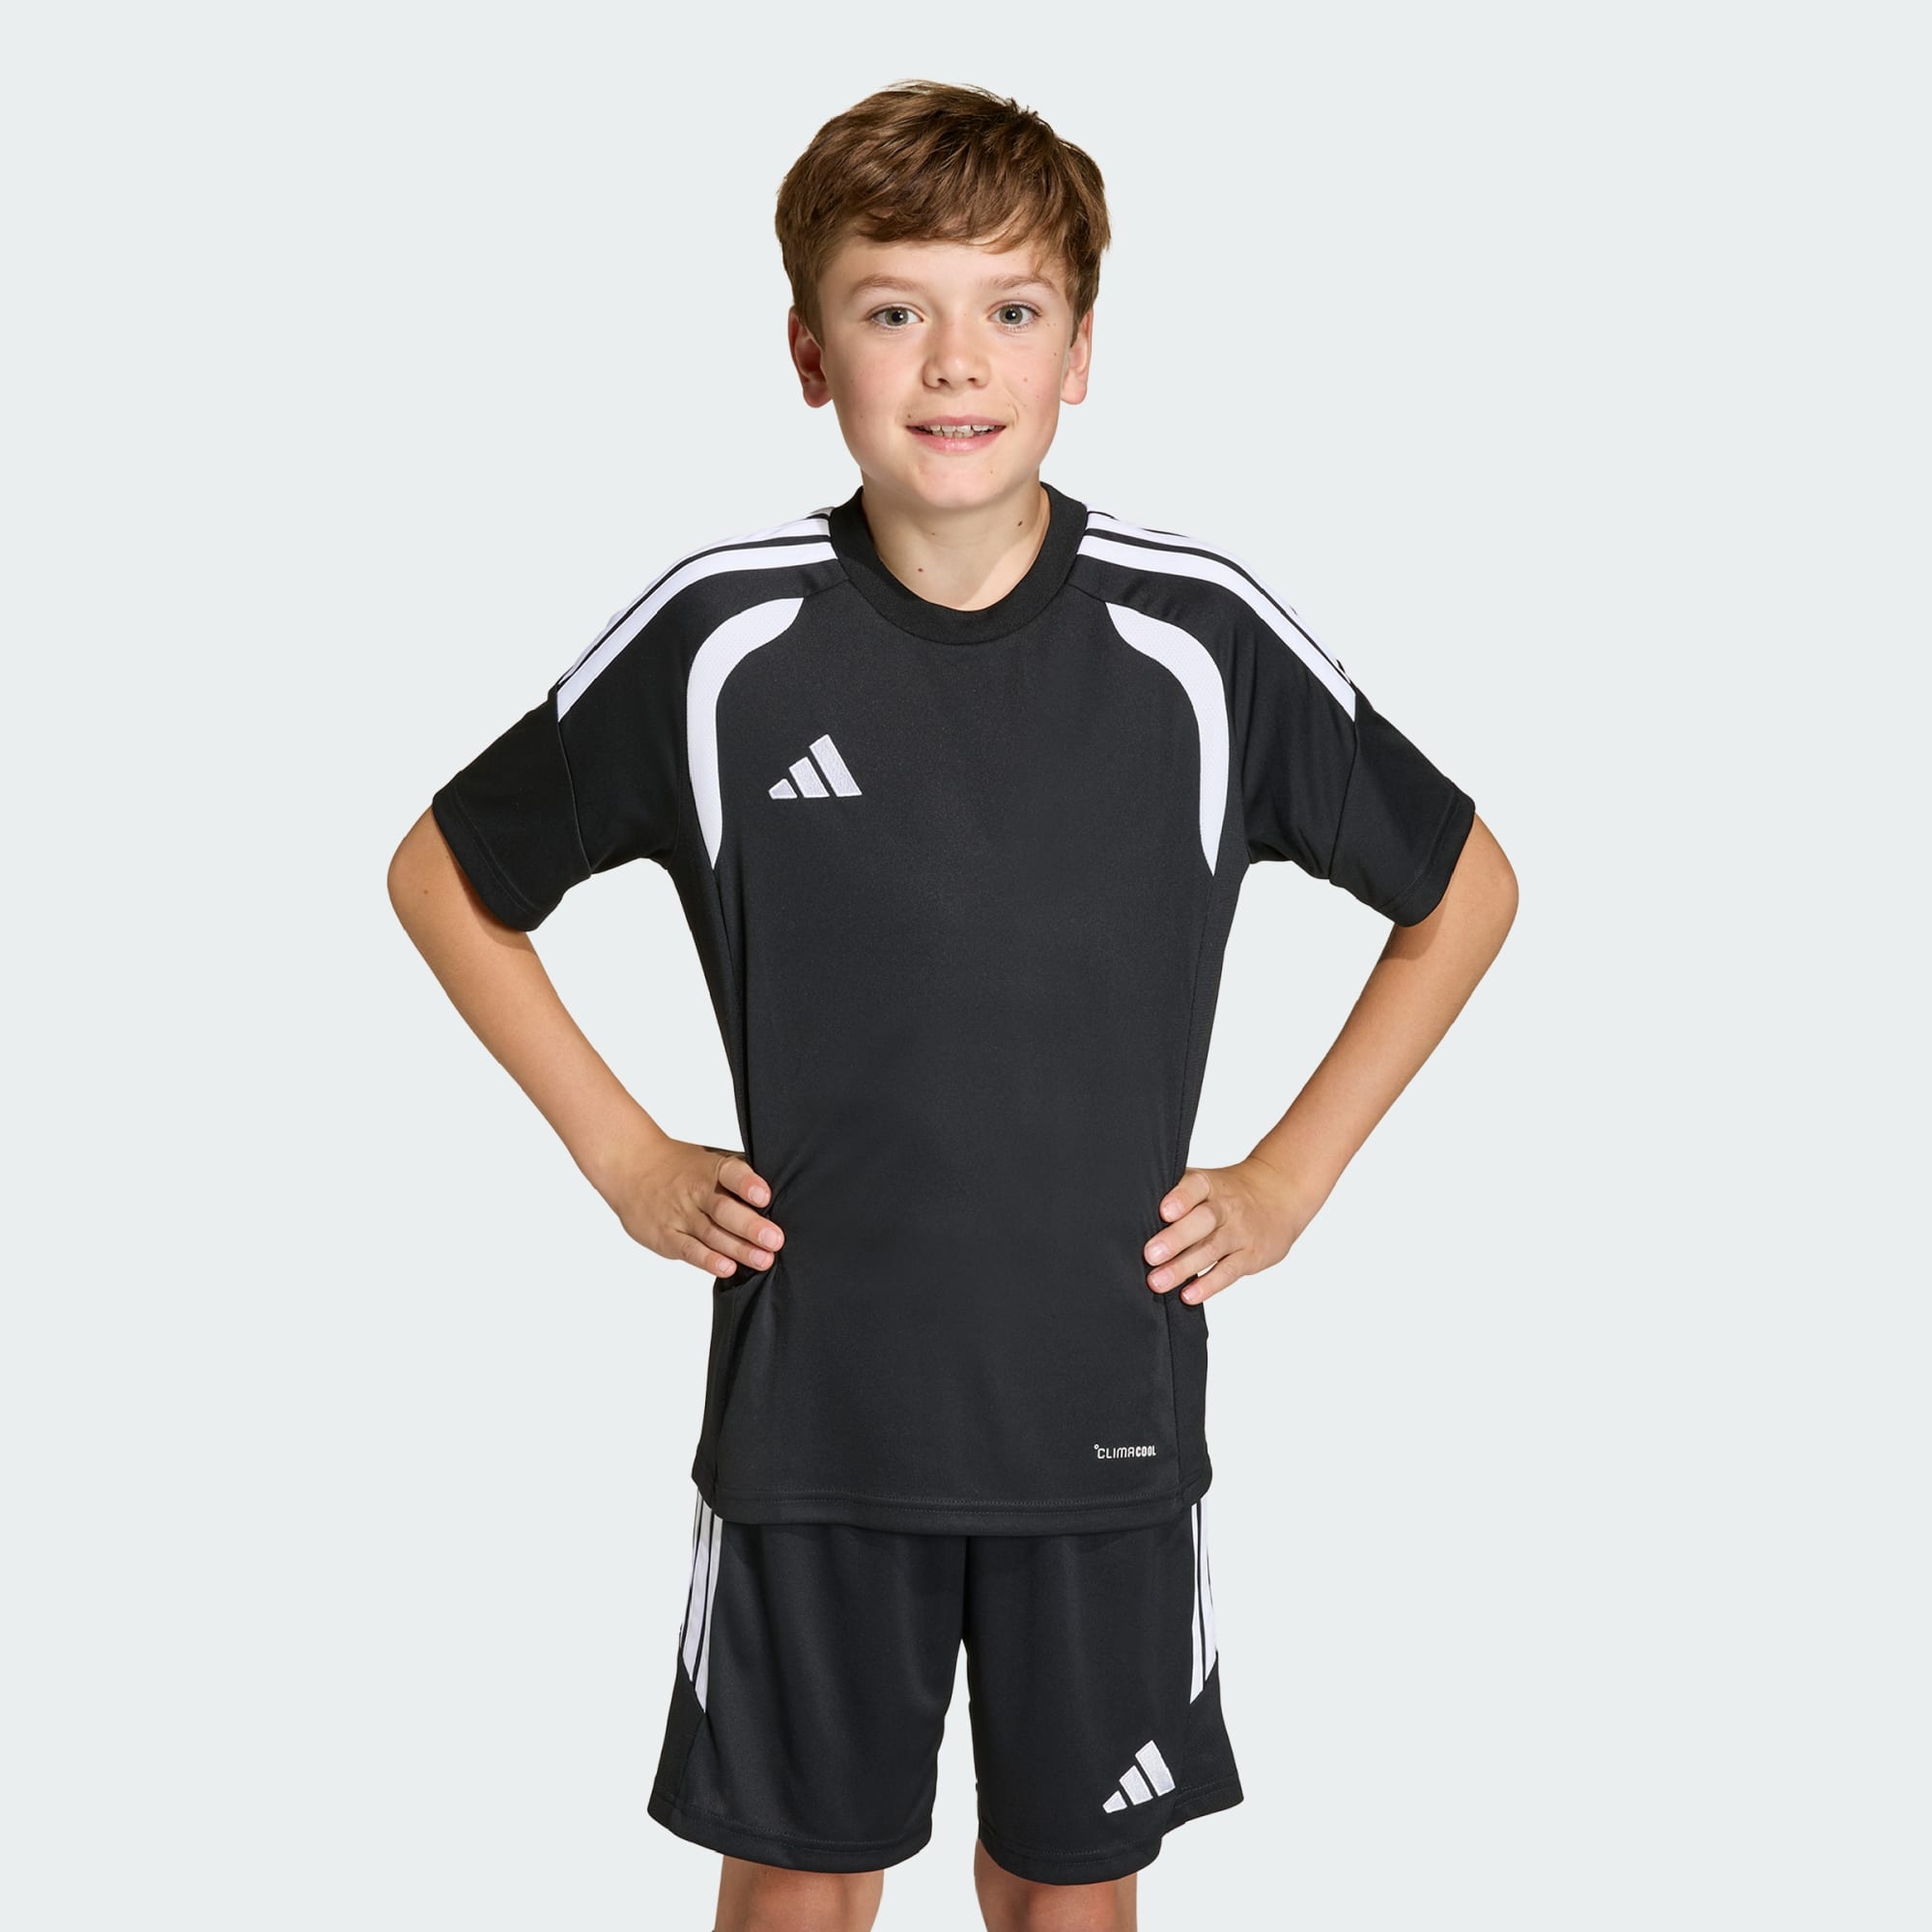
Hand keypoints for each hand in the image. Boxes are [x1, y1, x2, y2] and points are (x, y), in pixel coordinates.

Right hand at [600, 1136, 783, 1279]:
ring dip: (738, 1249)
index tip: (764, 1195)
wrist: (631, 1166)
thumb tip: (784, 1188)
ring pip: (711, 1234)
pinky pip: (689, 1250)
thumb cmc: (683, 1166)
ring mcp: (680, 1214)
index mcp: (712, 1168)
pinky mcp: (667, 1236)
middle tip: (775, 1240)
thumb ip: (741, 1175)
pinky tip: (727, 1268)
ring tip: (763, 1260)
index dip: (748, 1183)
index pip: (731, 1173)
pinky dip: (708, 1260)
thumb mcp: (711, 1160)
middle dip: (751, 1226)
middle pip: (724, 1209)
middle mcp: (696, 1191)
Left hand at [1142, 1154, 1312, 1304]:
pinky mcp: (1251, 1255)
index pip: (1196, 1186)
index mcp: (1209, 1185)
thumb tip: (1127, 1213)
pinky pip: (1229, 1271)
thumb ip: (1175, 1194)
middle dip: (1176, 1238)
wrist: (1279, 1194)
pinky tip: (1189, 1295)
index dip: (1181, 1197)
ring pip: (1212, 1249)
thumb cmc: (1226, 1193)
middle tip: (1150, 1254)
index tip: (1163, 1210)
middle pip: (1203, 1220)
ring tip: (1157, 1282)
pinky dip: (1209, 1284)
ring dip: (1183, 1267)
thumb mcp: (1206, 1183)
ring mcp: (1240, 1232)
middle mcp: (1226, 1207)